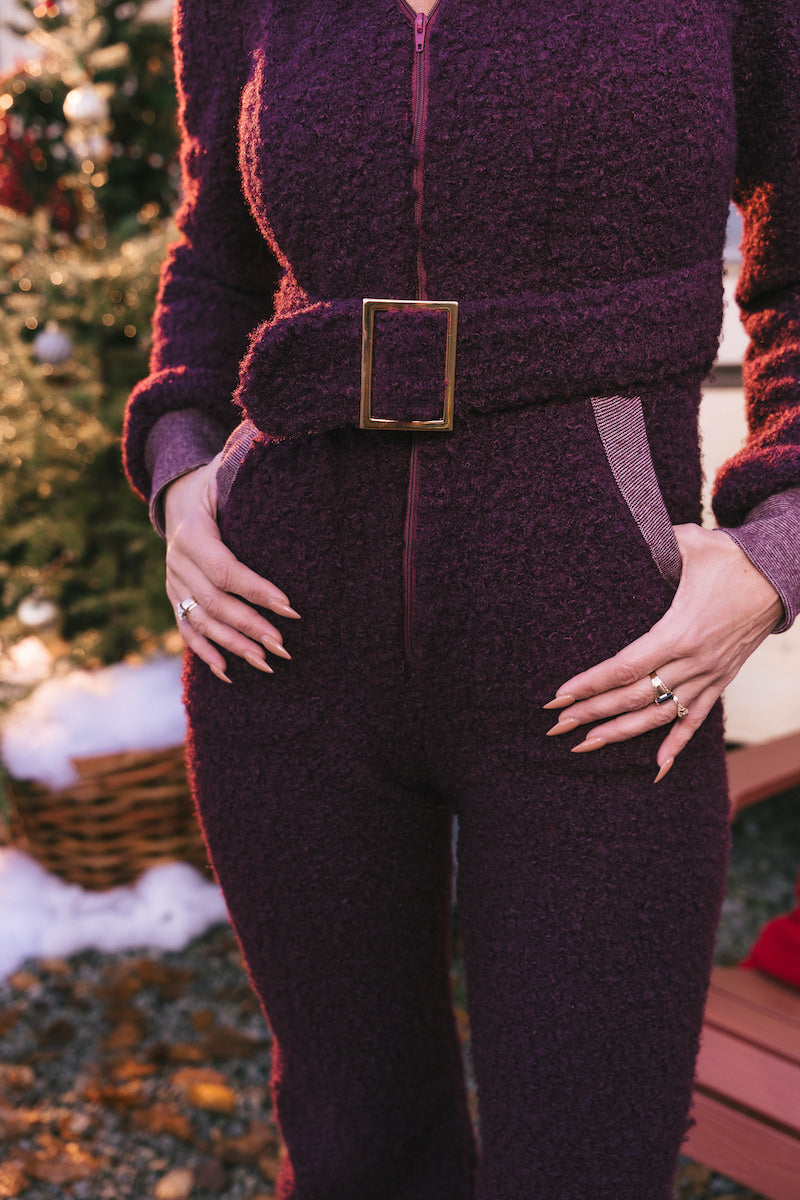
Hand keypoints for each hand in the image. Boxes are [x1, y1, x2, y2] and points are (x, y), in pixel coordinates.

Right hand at [164, 454, 299, 681]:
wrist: (176, 495)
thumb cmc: (216, 483)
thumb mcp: (226, 471)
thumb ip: (247, 472)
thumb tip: (283, 452)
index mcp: (192, 531)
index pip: (224, 568)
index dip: (256, 589)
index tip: (290, 606)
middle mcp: (176, 561)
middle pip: (214, 602)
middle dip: (251, 626)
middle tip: (285, 645)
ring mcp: (172, 583)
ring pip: (201, 622)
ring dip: (234, 646)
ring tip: (268, 663)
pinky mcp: (174, 598)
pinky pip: (186, 631)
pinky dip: (206, 653)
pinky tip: (229, 673)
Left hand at [543, 524, 782, 780]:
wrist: (783, 575)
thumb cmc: (731, 556)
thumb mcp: (692, 542)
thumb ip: (656, 538)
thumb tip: (620, 521)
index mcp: (681, 631)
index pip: (626, 666)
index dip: (591, 684)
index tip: (559, 694)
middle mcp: (694, 661)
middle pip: (635, 697)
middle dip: (592, 712)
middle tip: (555, 725)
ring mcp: (709, 675)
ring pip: (659, 715)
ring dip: (621, 733)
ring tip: (585, 745)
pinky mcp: (720, 681)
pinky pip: (696, 720)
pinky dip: (676, 745)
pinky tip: (657, 769)